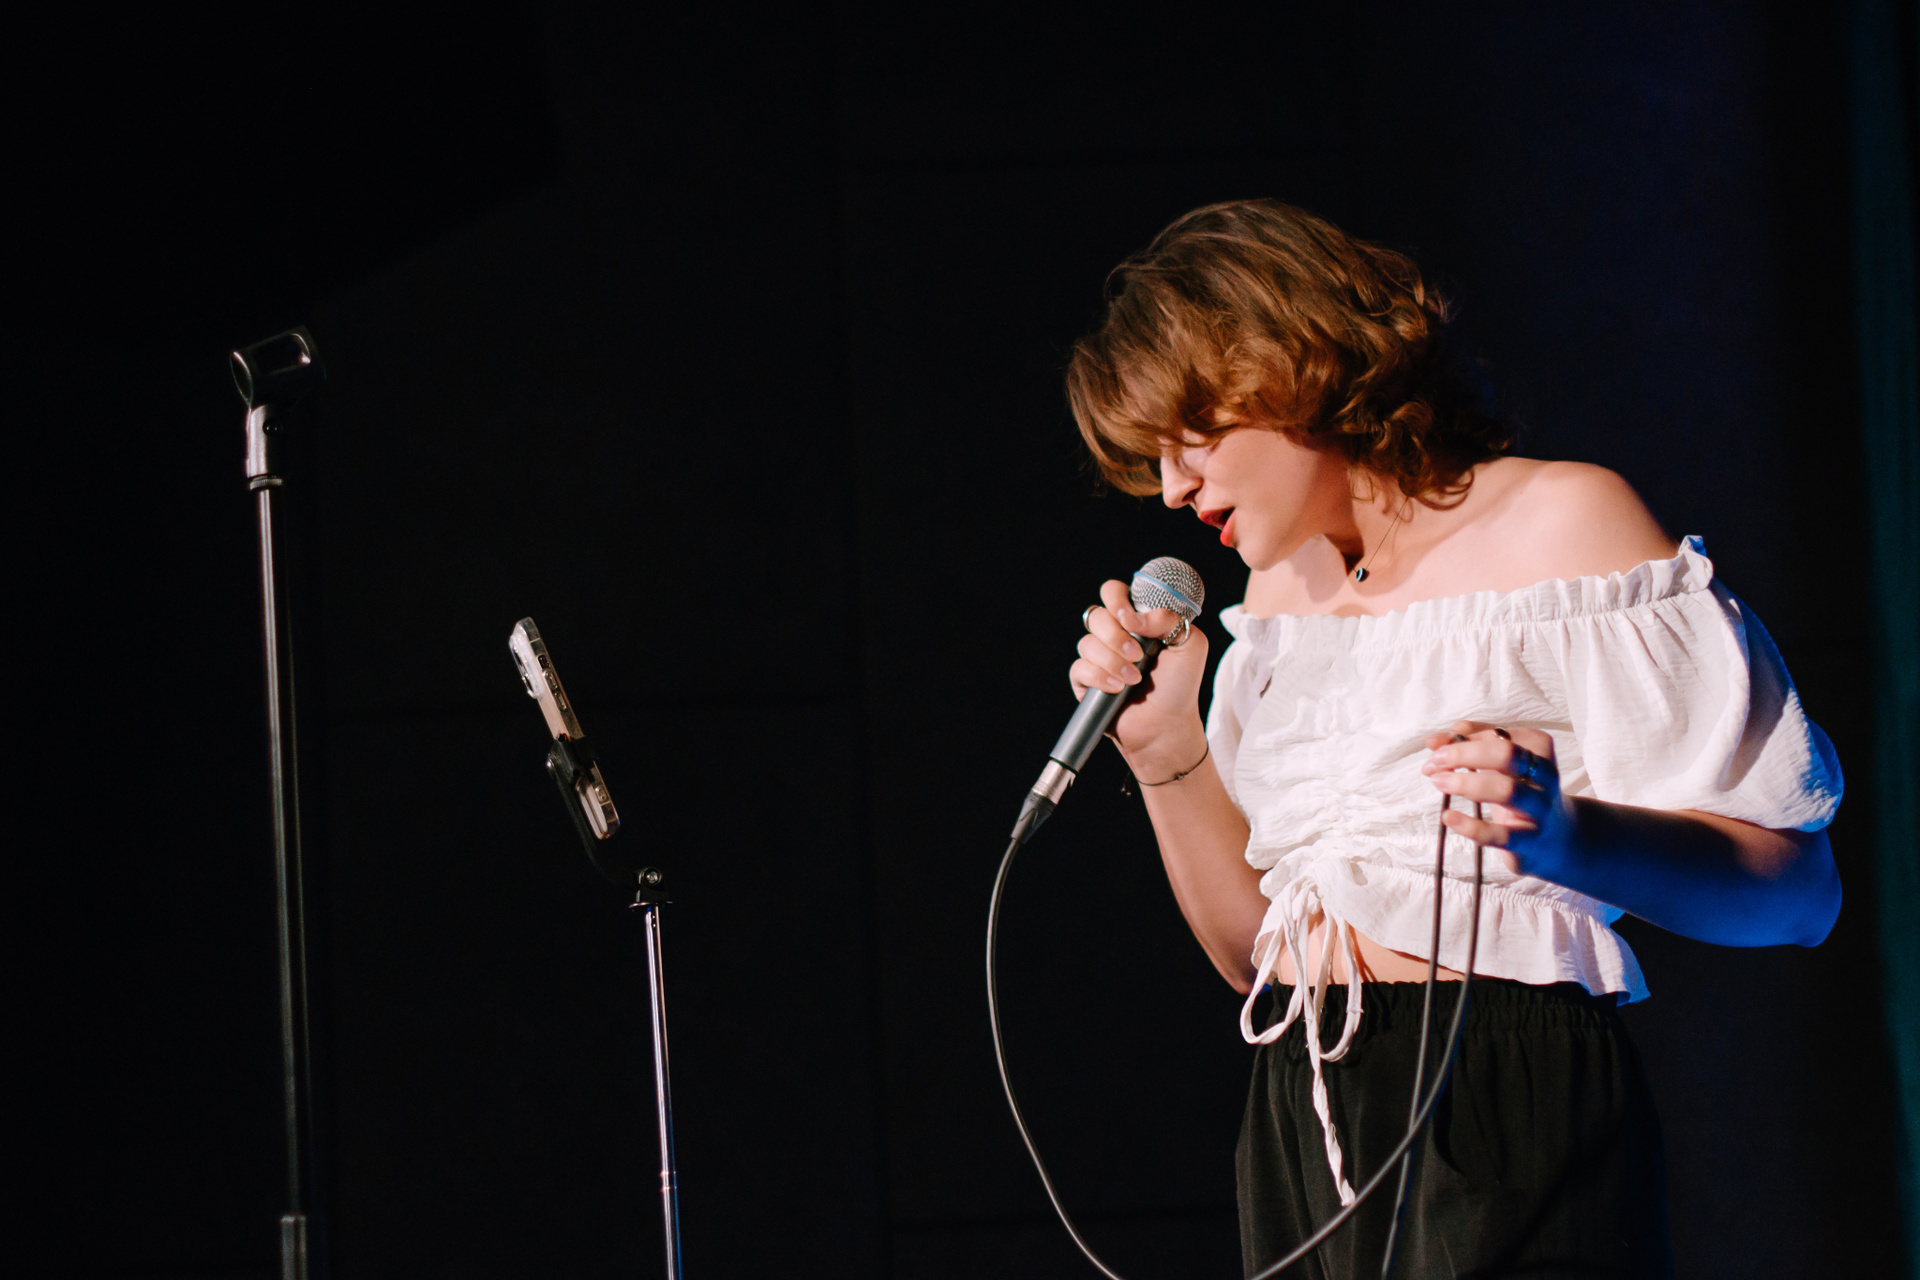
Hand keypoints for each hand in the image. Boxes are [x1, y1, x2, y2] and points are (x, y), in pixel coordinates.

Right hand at [1069, 578, 1208, 770]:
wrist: (1167, 725)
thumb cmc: (1180, 685)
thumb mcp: (1191, 644)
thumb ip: (1168, 618)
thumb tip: (1131, 617)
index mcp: (1136, 620)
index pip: (1113, 592)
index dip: (1116, 598)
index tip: (1128, 617)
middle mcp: (1113, 636)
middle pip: (1096, 615)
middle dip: (1116, 636)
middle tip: (1138, 655)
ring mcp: (1098, 658)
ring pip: (1087, 644)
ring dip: (1113, 662)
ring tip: (1134, 680)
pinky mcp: (1085, 681)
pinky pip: (1080, 668)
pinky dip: (1100, 678)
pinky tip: (1118, 690)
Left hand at [1421, 721, 1576, 878]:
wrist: (1559, 839)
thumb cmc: (1522, 791)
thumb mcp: (1502, 765)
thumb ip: (1470, 746)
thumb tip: (1433, 741)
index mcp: (1538, 748)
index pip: (1497, 733)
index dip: (1461, 737)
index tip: (1435, 746)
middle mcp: (1544, 776)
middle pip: (1506, 754)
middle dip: (1464, 754)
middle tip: (1435, 761)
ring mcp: (1540, 810)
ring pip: (1507, 791)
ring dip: (1466, 783)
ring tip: (1439, 782)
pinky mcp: (1529, 842)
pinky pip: (1499, 834)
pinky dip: (1470, 826)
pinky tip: (1449, 816)